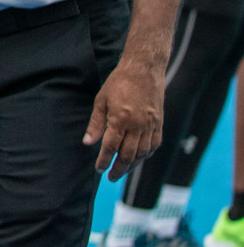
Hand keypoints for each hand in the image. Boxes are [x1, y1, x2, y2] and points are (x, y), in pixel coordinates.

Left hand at [85, 58, 163, 179]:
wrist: (144, 70)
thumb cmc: (119, 83)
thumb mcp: (101, 100)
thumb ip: (96, 124)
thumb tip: (87, 143)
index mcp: (120, 119)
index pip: (110, 147)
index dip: (104, 161)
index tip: (99, 170)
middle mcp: (138, 125)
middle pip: (128, 155)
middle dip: (119, 169)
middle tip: (111, 177)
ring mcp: (151, 125)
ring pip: (142, 153)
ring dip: (132, 165)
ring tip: (122, 170)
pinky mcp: (159, 124)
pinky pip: (154, 145)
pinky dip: (146, 155)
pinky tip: (138, 158)